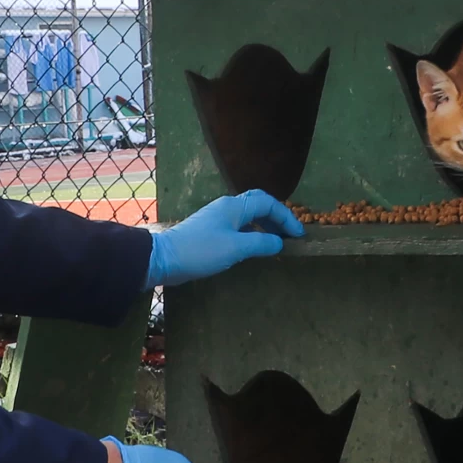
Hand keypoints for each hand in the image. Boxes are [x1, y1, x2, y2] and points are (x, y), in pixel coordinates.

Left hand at [143, 190, 302, 289]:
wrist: (164, 258)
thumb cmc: (201, 251)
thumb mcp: (235, 248)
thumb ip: (260, 243)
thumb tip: (279, 242)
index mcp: (235, 207)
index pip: (268, 203)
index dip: (286, 217)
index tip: (298, 235)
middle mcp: (227, 207)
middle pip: (259, 204)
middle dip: (277, 218)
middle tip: (290, 235)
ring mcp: (218, 218)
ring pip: (249, 216)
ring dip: (265, 226)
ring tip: (276, 242)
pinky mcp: (211, 231)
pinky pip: (239, 226)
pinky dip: (253, 233)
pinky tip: (254, 248)